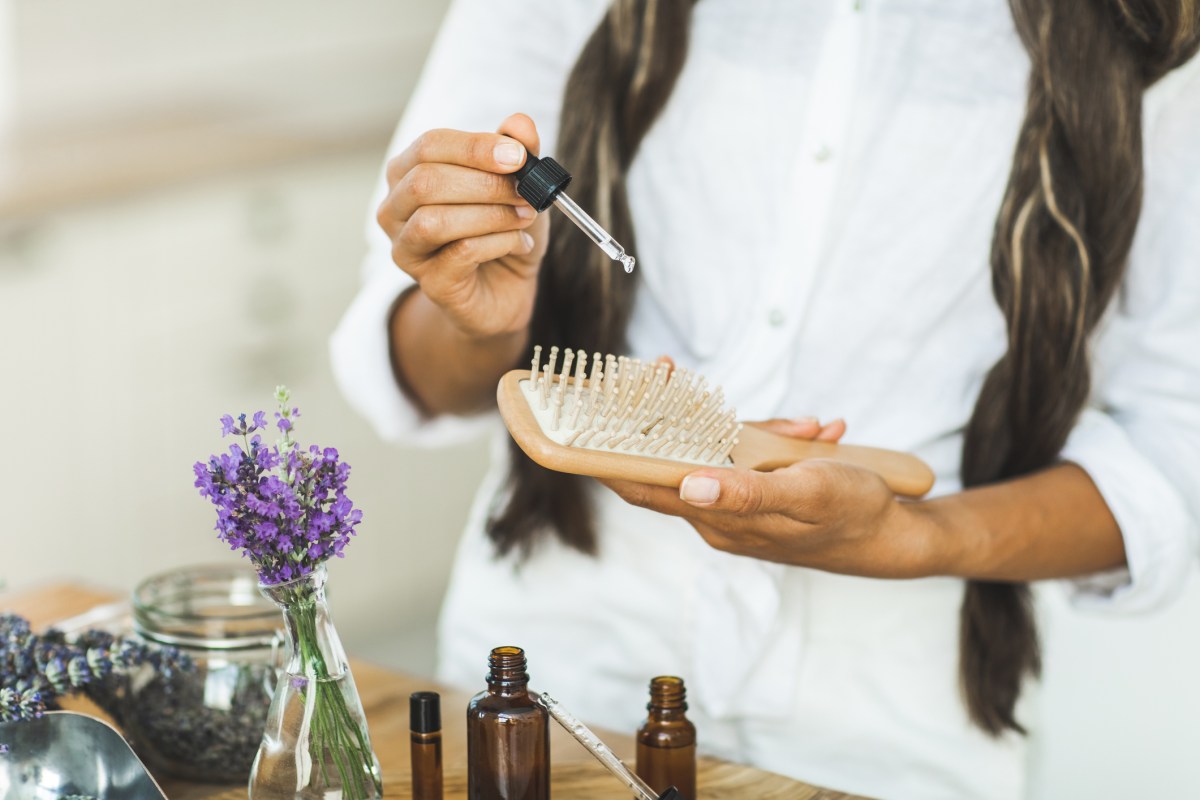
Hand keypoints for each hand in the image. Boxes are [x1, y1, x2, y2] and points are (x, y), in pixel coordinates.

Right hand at [378, 113, 549, 338]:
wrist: (507, 290)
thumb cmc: (502, 230)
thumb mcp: (518, 185)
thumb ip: (518, 152)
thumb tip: (520, 123)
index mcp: (409, 173)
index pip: (429, 146)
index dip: (474, 147)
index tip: (518, 155)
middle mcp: (396, 209)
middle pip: (426, 182)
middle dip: (485, 184)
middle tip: (526, 191)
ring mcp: (406, 249)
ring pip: (435, 221)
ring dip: (491, 215)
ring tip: (525, 217)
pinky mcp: (429, 282)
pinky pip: (459, 254)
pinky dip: (498, 243)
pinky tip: (520, 243)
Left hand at [601, 418, 938, 577]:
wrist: (895, 540)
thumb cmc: (853, 516)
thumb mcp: (808, 493)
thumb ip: (749, 492)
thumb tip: (690, 485)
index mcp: (718, 519)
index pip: (642, 484)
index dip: (608, 450)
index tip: (588, 408)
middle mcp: (717, 515)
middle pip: (670, 459)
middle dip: (666, 414)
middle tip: (661, 370)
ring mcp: (736, 504)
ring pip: (716, 451)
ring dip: (753, 429)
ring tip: (810, 427)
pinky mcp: (757, 494)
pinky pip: (749, 456)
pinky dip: (778, 438)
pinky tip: (818, 432)